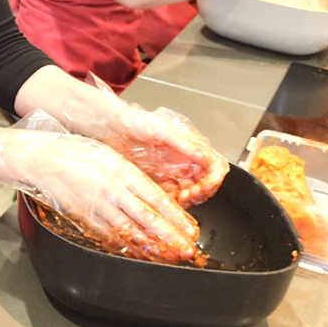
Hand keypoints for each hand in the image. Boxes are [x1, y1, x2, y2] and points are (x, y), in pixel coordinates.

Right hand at [0, 129, 200, 262]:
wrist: (41, 159)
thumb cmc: (74, 152)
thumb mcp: (110, 155)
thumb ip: (131, 176)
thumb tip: (153, 195)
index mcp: (122, 172)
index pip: (155, 198)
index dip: (175, 216)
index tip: (189, 229)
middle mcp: (112, 191)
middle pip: (147, 218)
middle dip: (169, 237)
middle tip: (186, 250)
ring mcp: (97, 206)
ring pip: (129, 231)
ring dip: (151, 247)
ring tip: (168, 257)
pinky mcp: (83, 217)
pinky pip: (108, 235)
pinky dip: (125, 246)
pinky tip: (137, 254)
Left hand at [102, 105, 229, 206]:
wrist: (112, 129)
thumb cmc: (137, 123)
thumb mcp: (163, 130)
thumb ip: (186, 144)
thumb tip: (205, 157)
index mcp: (192, 147)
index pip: (215, 167)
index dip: (213, 179)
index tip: (203, 186)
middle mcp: (186, 161)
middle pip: (206, 183)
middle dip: (201, 193)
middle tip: (188, 196)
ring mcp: (174, 173)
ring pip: (192, 193)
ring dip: (189, 200)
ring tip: (177, 200)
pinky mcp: (160, 182)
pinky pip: (173, 197)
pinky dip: (173, 203)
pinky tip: (166, 203)